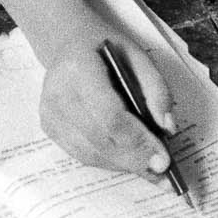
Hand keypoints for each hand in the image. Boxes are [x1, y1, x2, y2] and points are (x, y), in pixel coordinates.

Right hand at [38, 31, 180, 184]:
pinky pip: (83, 155)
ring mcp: (50, 114)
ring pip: (92, 153)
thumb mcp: (139, 56)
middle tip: (163, 173)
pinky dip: (110, 161)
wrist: (69, 43)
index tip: (164, 159)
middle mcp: (57, 94)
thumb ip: (156, 90)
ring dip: (124, 164)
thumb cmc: (106, 49)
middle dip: (135, 159)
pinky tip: (129, 159)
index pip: (109, 115)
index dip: (137, 141)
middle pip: (101, 140)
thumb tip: (167, 129)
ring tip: (151, 170)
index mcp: (78, 70)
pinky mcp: (49, 128)